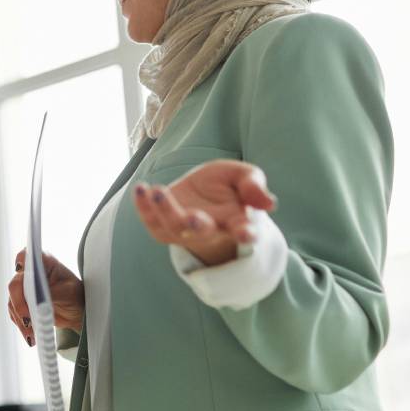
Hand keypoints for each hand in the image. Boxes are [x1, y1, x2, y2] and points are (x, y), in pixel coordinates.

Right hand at [7, 249, 84, 344]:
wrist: (75, 310)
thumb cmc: (75, 295)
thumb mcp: (68, 292)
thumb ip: (53, 293)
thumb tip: (39, 300)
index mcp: (43, 262)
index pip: (25, 257)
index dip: (20, 263)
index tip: (21, 274)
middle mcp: (30, 273)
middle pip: (15, 284)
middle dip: (20, 304)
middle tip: (28, 319)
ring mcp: (24, 288)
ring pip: (12, 302)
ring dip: (21, 319)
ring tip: (32, 333)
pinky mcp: (21, 303)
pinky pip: (15, 314)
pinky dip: (22, 325)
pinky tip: (31, 334)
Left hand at [134, 160, 276, 266]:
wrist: (201, 193)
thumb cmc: (227, 186)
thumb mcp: (243, 176)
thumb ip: (254, 186)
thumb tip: (269, 203)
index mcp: (235, 221)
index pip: (242, 231)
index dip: (245, 234)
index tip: (247, 234)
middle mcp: (209, 230)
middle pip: (201, 231)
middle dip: (196, 225)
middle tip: (193, 217)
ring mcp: (183, 230)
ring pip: (173, 226)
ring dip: (165, 211)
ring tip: (158, 190)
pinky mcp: (162, 226)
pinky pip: (150, 220)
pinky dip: (143, 207)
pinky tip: (140, 188)